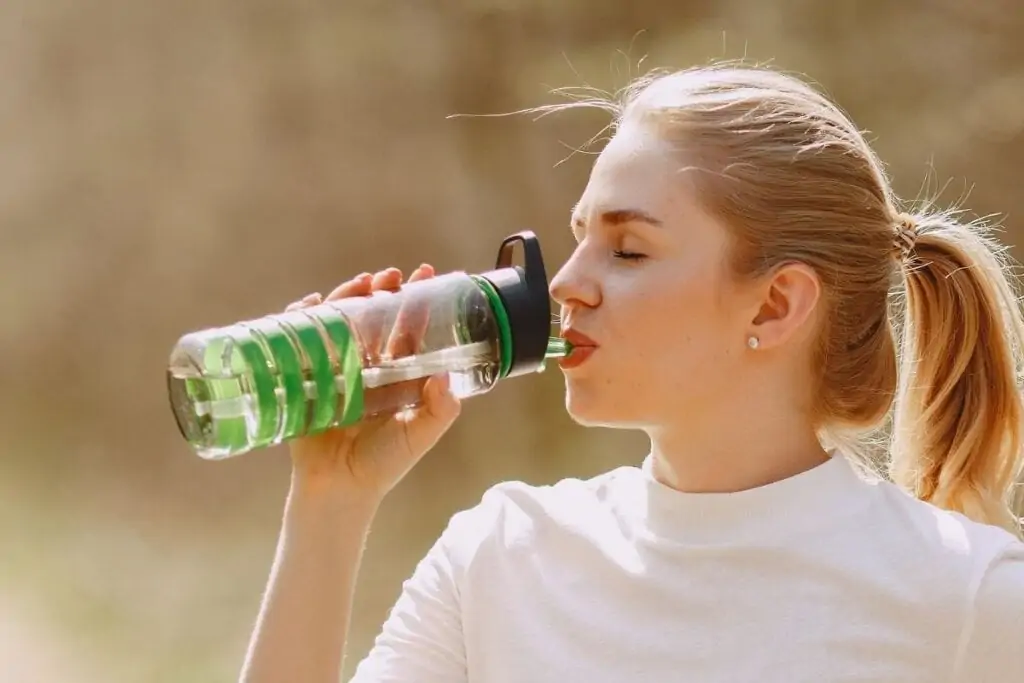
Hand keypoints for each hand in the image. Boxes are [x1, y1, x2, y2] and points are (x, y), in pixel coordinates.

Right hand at [283, 264, 460, 502]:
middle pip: (373, 317)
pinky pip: (300, 340)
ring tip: (360, 283)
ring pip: (340, 321)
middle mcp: (366, 366)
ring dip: (347, 297)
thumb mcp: (419, 435)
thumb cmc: (383, 464)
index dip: (416, 302)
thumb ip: (440, 410)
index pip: (407, 329)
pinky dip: (301, 318)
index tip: (426, 275)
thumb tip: (447, 377)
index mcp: (395, 374)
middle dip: (381, 291)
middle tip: (390, 276)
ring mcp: (334, 369)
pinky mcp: (305, 378)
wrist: (339, 490)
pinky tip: (309, 304)